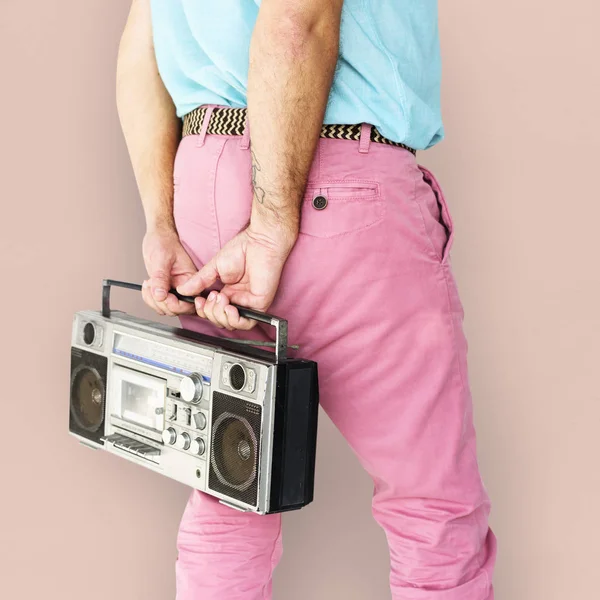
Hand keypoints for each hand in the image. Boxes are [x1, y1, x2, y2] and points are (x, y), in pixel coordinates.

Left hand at [141, 225, 197, 315]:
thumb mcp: (161, 258)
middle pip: (178, 309)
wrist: (158, 235)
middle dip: (162, 303)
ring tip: (148, 286)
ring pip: (167, 308)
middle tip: (152, 289)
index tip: (164, 296)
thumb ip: (161, 278)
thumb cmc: (164, 241)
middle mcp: (185, 286)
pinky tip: (147, 287)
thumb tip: (160, 295)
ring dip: (153, 301)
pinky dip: (150, 299)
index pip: (189, 301)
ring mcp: (175, 289)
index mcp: (191, 279)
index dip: (176, 304)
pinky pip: (159, 302)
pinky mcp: (166, 289)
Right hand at [176, 224, 294, 330]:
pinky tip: (229, 307)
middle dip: (210, 312)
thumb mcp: (214, 267)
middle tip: (211, 296)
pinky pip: (247, 322)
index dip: (203, 310)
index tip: (197, 300)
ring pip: (231, 323)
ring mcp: (249, 303)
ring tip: (219, 298)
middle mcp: (238, 299)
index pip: (212, 311)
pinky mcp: (260, 304)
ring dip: (220, 315)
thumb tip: (182, 290)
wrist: (259, 242)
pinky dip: (234, 319)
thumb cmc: (242, 249)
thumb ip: (199, 281)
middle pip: (220, 320)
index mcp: (228, 292)